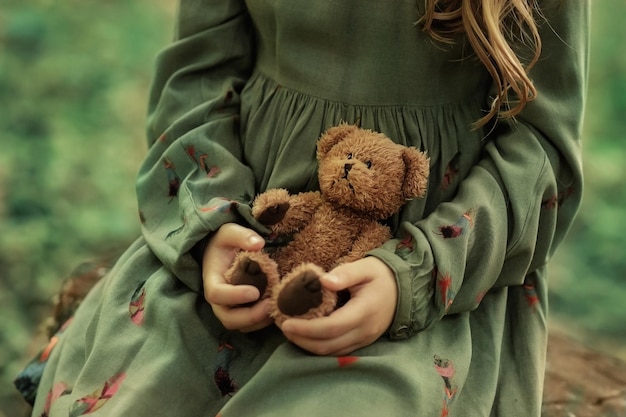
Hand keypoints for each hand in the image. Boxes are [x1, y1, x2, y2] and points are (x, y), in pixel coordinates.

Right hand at [202, 223, 273, 331]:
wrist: (221, 251)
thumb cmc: (224, 242)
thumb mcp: (229, 231)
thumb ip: (242, 235)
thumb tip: (259, 244)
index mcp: (212, 279)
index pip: (216, 294)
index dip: (234, 296)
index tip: (255, 292)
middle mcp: (218, 299)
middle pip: (227, 318)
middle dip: (249, 316)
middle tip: (270, 305)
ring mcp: (229, 307)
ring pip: (239, 325)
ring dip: (258, 321)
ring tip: (276, 307)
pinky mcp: (240, 310)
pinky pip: (249, 324)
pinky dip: (262, 321)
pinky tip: (277, 309)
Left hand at [279, 257, 397, 355]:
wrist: (403, 289)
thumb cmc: (381, 275)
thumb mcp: (365, 267)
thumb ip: (345, 273)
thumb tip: (323, 281)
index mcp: (364, 311)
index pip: (331, 327)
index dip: (306, 328)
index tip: (286, 322)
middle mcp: (364, 331)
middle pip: (328, 345)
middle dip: (301, 339)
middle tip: (282, 326)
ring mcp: (364, 340)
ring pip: (331, 353)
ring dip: (308, 345)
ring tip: (290, 331)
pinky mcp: (361, 343)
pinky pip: (337, 351)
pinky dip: (318, 346)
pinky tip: (306, 336)